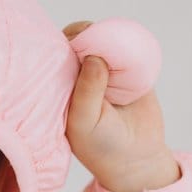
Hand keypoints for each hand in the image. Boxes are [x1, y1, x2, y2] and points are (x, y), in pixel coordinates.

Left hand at [62, 20, 180, 191]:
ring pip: (105, 41)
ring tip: (113, 45)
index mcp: (61, 87)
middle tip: (94, 36)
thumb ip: (87, 92)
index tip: (72, 40)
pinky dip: (131, 45)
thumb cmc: (100, 145)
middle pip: (80, 42)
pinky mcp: (131, 72)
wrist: (137, 158)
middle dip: (85, 33)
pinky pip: (131, 51)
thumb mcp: (85, 122)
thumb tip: (94, 56)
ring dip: (109, 36)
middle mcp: (81, 76)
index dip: (60, 42)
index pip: (54, 55)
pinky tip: (131, 50)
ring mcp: (106, 72)